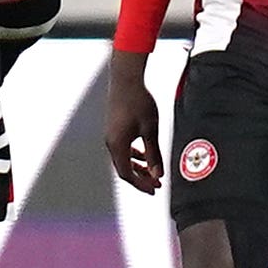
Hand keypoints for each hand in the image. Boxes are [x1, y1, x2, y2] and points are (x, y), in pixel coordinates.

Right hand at [105, 53, 165, 191]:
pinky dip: (133, 155)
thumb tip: (158, 174)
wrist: (126, 79)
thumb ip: (154, 154)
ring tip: (152, 171)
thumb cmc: (139, 101)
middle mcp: (110, 142)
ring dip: (137, 166)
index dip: (141, 184)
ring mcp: (110, 134)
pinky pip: (122, 148)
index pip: (127, 174)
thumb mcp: (151, 129)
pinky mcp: (113, 127)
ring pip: (123, 158)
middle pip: (124, 168)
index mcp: (117, 145)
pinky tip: (144, 153)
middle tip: (156, 184)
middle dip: (140, 178)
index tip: (154, 189)